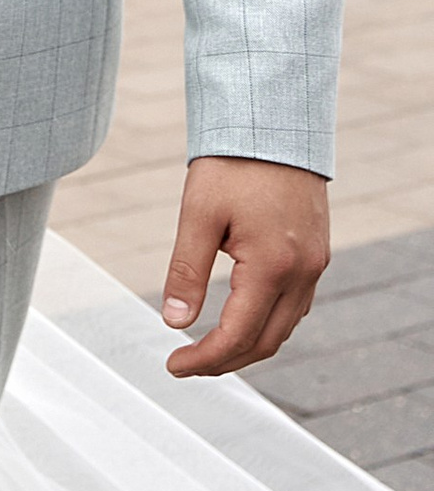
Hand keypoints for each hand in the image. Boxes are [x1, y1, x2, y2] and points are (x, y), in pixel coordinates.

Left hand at [160, 156, 328, 375]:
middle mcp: (303, 272)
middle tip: (186, 363)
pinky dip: (268, 322)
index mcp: (273, 266)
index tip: (172, 366)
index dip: (204, 358)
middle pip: (267, 341)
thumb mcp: (197, 214)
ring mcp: (316, 264)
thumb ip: (186, 271)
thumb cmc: (232, 164)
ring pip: (285, 326)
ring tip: (208, 348)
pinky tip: (242, 318)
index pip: (238, 335)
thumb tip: (174, 322)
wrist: (273, 124)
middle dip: (225, 361)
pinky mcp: (317, 253)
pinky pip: (296, 304)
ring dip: (248, 344)